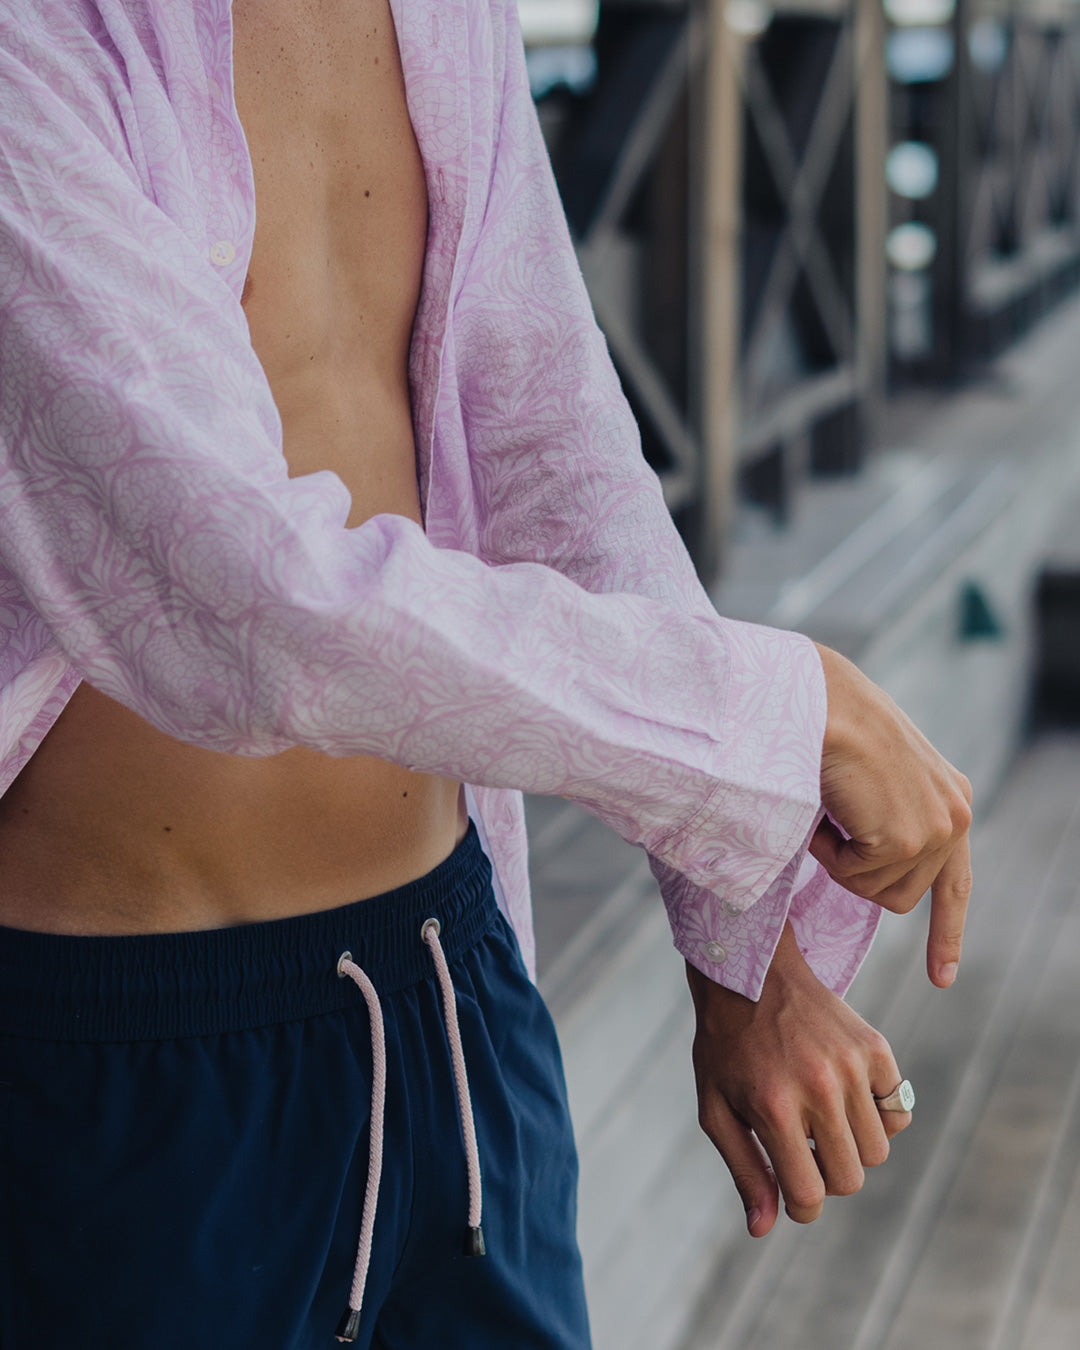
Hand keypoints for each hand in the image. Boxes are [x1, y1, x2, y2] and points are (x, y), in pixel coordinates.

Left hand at [686, 926, 910, 1236]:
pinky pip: (898, 1110)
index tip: (793, 1194)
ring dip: (851, 1148)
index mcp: (774, 1107)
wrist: (751, 972)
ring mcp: (851, 1065)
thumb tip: (764, 1229)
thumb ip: (744, 1170)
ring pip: (877, 1151)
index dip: (802, 1207)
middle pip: (850, 1179)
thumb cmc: (725, 1046)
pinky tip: (845, 1096)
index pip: (809, 1194)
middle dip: (826, 1177)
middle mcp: (818, 1087)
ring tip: (820, 1118)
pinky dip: (878, 1116)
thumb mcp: (716, 1108)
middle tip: (803, 1148)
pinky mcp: (874, 1047)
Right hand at [811, 643, 972, 987]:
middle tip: (833, 824)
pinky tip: (830, 806)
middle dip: (858, 874)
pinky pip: (852, 876)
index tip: (941, 979)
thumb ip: (890, 817)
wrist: (821, 701)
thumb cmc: (831, 726)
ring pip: (875, 893)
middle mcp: (955, 817)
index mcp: (951, 799)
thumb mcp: (875, 776)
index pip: (954, 882)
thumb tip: (873, 866)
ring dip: (841, 859)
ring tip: (832, 806)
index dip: (945, 932)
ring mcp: (936, 831)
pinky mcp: (907, 840)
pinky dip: (828, 850)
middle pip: (900, 896)